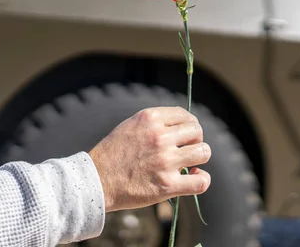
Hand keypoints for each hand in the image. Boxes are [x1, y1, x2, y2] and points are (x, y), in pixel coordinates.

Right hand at [89, 106, 211, 211]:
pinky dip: (201, 179)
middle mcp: (160, 136)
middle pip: (197, 131)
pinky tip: (192, 178)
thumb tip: (183, 125)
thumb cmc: (113, 154)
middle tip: (185, 150)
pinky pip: (201, 181)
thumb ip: (156, 123)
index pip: (185, 115)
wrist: (95, 181)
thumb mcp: (131, 125)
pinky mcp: (168, 185)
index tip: (186, 136)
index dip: (189, 125)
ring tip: (189, 164)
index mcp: (150, 119)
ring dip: (199, 158)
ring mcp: (165, 161)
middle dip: (195, 140)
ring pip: (204, 152)